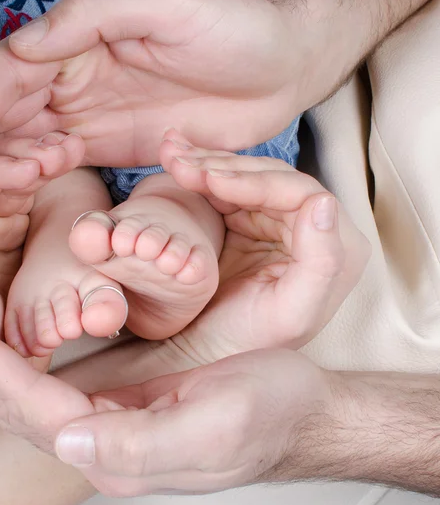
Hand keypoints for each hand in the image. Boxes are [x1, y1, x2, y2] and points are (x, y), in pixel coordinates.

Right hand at [0, 0, 311, 196]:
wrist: (281, 66)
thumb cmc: (231, 25)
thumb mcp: (163, 2)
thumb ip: (91, 18)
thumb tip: (26, 48)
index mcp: (78, 39)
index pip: (9, 77)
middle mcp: (75, 77)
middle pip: (5, 115)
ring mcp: (92, 114)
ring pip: (25, 142)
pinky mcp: (114, 145)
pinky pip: (62, 164)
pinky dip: (34, 178)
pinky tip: (16, 192)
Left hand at [0, 300, 334, 495]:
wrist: (300, 412)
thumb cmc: (269, 414)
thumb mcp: (218, 426)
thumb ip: (145, 446)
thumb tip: (72, 444)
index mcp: (119, 450)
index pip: (26, 405)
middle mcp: (100, 441)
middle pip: (7, 404)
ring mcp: (103, 423)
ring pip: (17, 393)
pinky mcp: (114, 402)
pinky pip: (43, 379)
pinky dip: (12, 348)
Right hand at [159, 131, 371, 358]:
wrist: (213, 351)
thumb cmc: (254, 340)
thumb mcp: (292, 313)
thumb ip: (321, 261)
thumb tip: (324, 202)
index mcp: (334, 244)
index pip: (297, 193)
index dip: (252, 181)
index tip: (210, 179)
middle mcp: (310, 225)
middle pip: (267, 178)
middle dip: (220, 166)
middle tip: (177, 159)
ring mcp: (277, 219)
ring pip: (243, 176)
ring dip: (205, 162)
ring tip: (170, 154)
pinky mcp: (249, 219)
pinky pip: (224, 186)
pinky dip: (199, 172)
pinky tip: (176, 159)